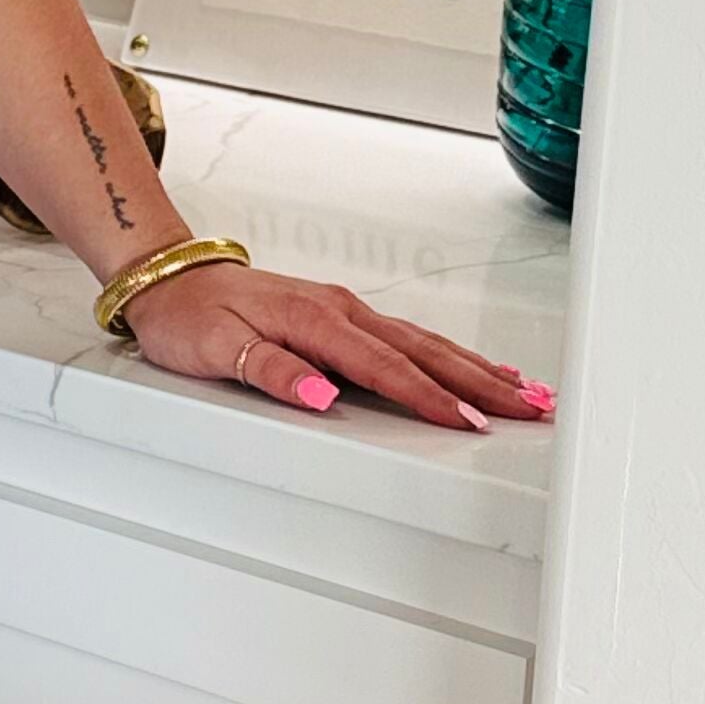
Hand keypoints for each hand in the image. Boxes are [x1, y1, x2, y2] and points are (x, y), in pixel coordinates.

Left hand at [119, 262, 554, 431]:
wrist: (172, 280)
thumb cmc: (190, 317)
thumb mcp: (218, 349)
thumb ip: (272, 372)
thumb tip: (320, 395)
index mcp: (315, 320)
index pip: (385, 368)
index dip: (430, 398)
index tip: (469, 423)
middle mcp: (341, 310)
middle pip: (424, 352)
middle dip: (481, 383)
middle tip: (532, 410)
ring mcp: (347, 310)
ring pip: (426, 343)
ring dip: (477, 369)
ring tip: (526, 392)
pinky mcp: (344, 316)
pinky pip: (409, 337)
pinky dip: (448, 355)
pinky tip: (475, 367)